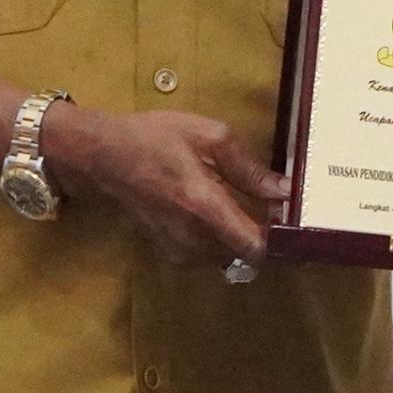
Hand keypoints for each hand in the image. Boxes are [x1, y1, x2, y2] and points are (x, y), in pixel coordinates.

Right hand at [43, 107, 287, 265]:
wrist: (102, 158)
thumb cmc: (154, 139)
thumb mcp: (208, 136)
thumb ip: (249, 167)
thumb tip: (284, 191)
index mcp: (205, 206)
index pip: (255, 248)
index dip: (280, 241)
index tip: (291, 222)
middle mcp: (193, 238)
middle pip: (247, 255)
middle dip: (262, 235)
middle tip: (269, 207)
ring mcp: (179, 250)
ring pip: (228, 256)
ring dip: (238, 237)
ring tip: (237, 204)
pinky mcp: (170, 254)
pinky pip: (208, 255)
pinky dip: (217, 239)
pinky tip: (211, 211)